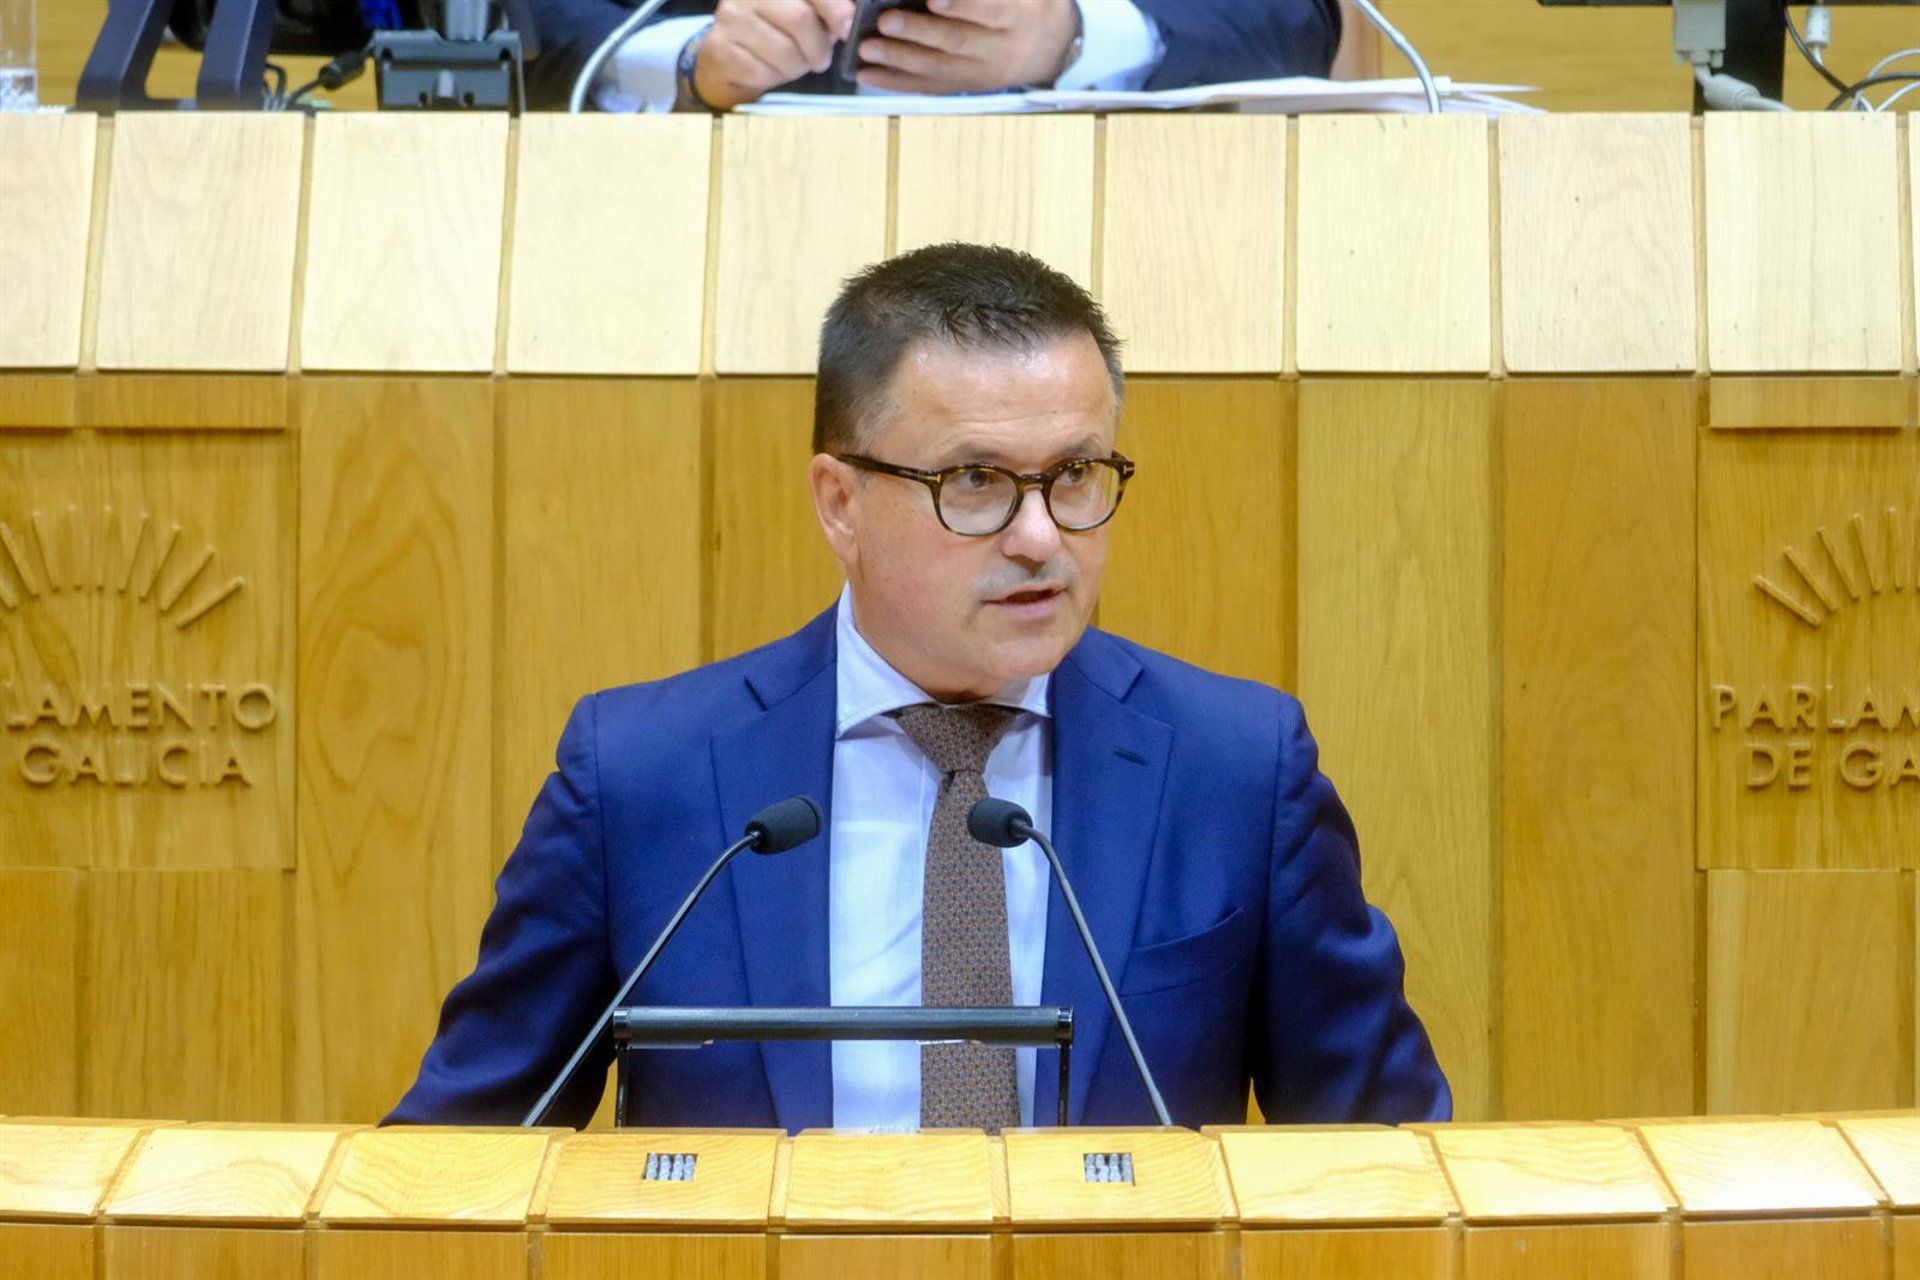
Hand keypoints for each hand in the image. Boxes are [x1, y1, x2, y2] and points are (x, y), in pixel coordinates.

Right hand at [694, 0, 858, 108]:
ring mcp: (731, 17)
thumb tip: (852, 20)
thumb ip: (829, 12)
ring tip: (793, 64)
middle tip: (820, 60)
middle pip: (800, 19)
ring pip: (784, 51)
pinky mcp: (721, 47)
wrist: (729, 59)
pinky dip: (775, 78)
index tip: (848, 29)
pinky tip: (771, 70)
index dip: (835, 9)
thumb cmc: (777, 34)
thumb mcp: (807, 16)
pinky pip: (764, 71)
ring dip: (798, 67)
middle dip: (818, 47)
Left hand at [857, 0, 1080, 93]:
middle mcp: (1002, 48)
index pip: (991, 9)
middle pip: (958, 41)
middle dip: (918, 33)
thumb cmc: (1024, 0)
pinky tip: (867, 76)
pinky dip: (897, 82)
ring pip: (939, 69)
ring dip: (899, 60)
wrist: (1049, 43)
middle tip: (884, 21)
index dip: (962, 4)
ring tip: (867, 49)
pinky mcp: (965, 86)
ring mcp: (983, 73)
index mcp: (1019, 15)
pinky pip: (930, 87)